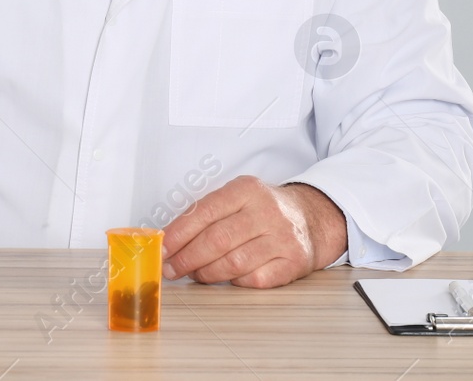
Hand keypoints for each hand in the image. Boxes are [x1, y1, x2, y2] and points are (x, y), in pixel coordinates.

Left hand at [160, 176, 347, 288]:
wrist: (311, 218)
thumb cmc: (262, 211)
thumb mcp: (237, 198)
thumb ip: (205, 214)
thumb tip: (167, 240)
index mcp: (246, 189)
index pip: (205, 211)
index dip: (179, 233)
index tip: (161, 249)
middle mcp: (266, 211)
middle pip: (217, 239)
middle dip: (187, 258)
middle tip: (171, 269)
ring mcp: (282, 237)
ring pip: (234, 263)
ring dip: (207, 273)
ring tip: (196, 274)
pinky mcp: (292, 262)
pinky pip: (254, 279)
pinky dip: (235, 282)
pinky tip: (227, 278)